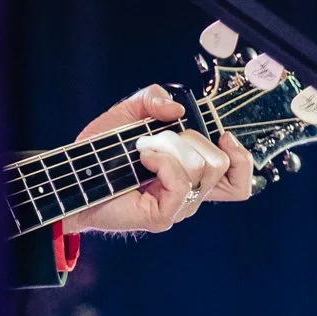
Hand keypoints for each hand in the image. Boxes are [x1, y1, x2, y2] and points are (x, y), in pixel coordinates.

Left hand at [64, 84, 254, 233]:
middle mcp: (191, 192)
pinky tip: (142, 157)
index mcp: (192, 172)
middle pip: (222, 165)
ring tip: (143, 148)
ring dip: (172, 147)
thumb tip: (177, 108)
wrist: (73, 177)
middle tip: (159, 139)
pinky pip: (181, 181)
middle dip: (192, 139)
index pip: (239, 176)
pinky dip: (163, 161)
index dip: (242, 156)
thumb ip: (151, 99)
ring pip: (203, 169)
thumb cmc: (101, 151)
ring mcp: (178, 206)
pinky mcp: (163, 216)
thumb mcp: (127, 113)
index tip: (223, 134)